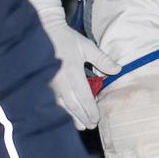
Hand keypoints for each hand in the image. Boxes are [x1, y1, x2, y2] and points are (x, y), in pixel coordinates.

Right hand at [14, 0, 119, 129]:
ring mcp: (48, 83)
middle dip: (82, 117)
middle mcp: (59, 81)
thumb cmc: (67, 39)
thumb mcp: (87, 47)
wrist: (43, 30)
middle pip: (72, 105)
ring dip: (70, 117)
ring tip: (80, 126)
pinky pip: (51, 101)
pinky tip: (64, 116)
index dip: (90, 110)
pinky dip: (59, 110)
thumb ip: (102, 60)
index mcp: (72, 72)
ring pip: (60, 106)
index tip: (97, 119)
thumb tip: (117, 70)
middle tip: (90, 127)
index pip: (83, 96)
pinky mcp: (41, 83)